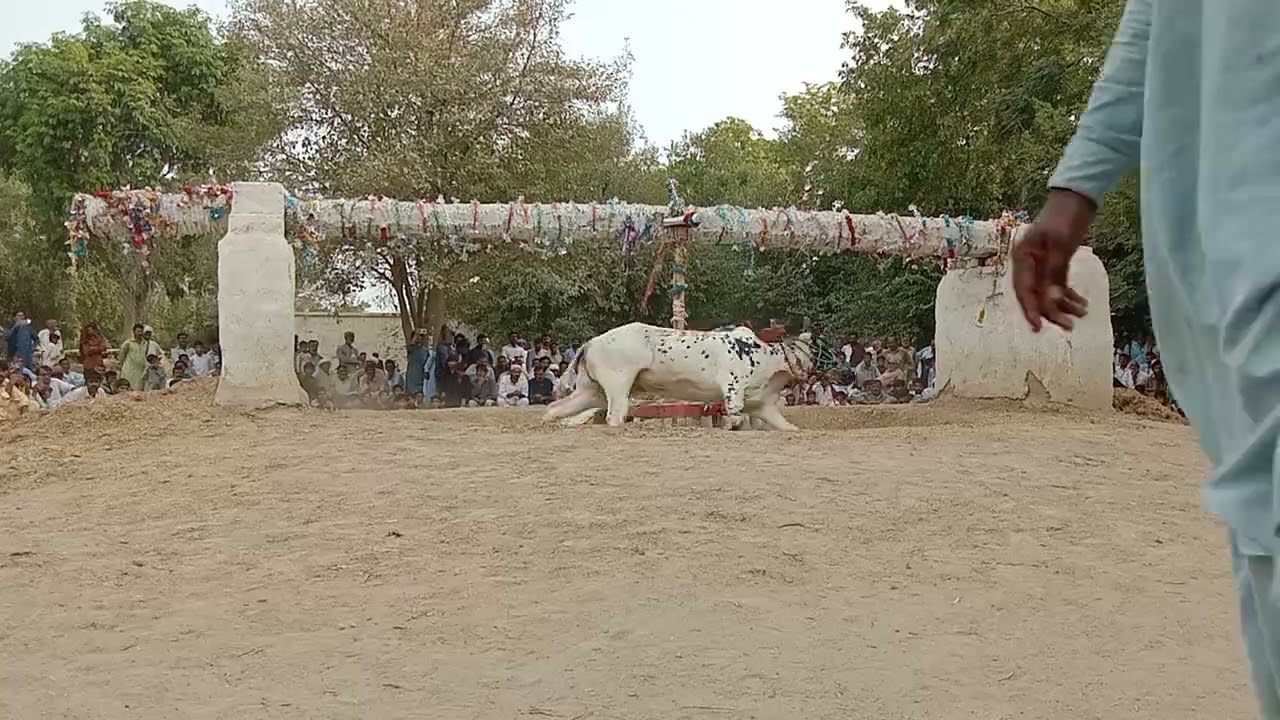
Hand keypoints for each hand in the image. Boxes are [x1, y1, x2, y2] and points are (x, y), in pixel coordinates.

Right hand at [1012, 189, 1093, 331]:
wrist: (1078, 197)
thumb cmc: (1065, 217)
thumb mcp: (1060, 245)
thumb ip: (1054, 274)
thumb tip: (1051, 302)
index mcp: (1022, 257)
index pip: (1024, 290)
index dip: (1031, 310)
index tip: (1038, 328)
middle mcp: (1029, 263)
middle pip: (1036, 294)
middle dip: (1051, 311)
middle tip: (1068, 326)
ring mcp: (1042, 263)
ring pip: (1049, 291)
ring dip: (1064, 304)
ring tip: (1082, 314)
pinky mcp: (1055, 262)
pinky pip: (1059, 284)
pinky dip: (1069, 295)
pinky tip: (1082, 304)